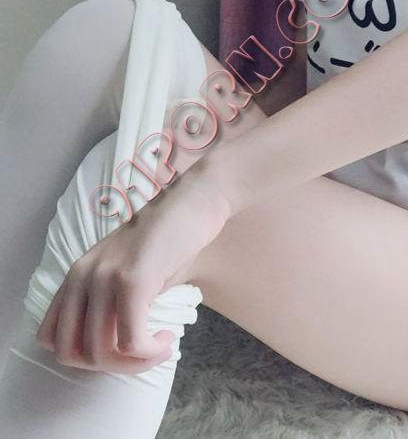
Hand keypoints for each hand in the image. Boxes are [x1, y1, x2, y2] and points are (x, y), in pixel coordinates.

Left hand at [36, 170, 229, 373]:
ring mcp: (106, 278)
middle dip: (109, 366)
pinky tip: (168, 340)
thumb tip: (119, 347)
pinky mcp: (133, 281)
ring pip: (101, 352)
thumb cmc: (169, 238)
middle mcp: (83, 276)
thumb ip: (115, 303)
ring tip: (160, 348)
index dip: (83, 355)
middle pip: (71, 353)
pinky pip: (132, 341)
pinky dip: (150, 352)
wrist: (193, 202)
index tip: (119, 349)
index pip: (52, 336)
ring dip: (134, 363)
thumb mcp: (131, 271)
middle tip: (142, 356)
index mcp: (77, 274)